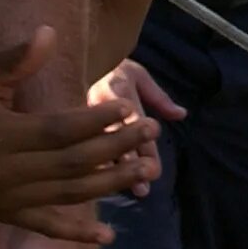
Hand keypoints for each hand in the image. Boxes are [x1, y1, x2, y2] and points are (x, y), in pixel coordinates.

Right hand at [0, 25, 158, 243]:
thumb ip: (17, 58)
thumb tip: (49, 34)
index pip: (57, 131)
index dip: (94, 121)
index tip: (125, 107)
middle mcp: (1, 173)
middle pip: (70, 163)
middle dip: (115, 147)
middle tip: (149, 131)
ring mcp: (4, 198)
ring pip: (68, 195)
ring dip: (111, 183)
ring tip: (147, 168)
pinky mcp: (6, 213)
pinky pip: (46, 226)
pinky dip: (76, 235)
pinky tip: (108, 236)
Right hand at [87, 60, 184, 193]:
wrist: (75, 57)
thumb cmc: (114, 70)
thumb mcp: (138, 75)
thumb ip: (158, 97)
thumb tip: (181, 114)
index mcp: (115, 90)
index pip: (133, 121)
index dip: (145, 147)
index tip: (155, 169)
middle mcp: (95, 104)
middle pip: (114, 139)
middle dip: (130, 164)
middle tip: (144, 188)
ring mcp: (78, 117)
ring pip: (95, 148)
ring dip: (112, 172)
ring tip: (128, 191)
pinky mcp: (65, 126)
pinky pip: (78, 149)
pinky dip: (90, 168)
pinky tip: (98, 188)